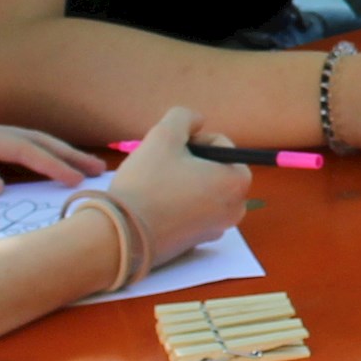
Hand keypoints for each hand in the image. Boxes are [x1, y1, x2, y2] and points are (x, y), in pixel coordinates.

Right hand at [101, 107, 253, 263]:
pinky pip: (192, 211)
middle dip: (190, 162)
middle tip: (162, 166)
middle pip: (214, 168)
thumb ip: (184, 117)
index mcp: (237, 181)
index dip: (192, 141)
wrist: (123, 235)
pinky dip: (178, 204)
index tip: (169, 150)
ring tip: (156, 185)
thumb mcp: (163, 136)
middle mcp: (236, 208)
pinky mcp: (197, 242)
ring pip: (202, 189)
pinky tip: (155, 205)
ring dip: (183, 181)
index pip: (220, 144)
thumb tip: (197, 120)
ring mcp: (218, 229)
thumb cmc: (148, 183)